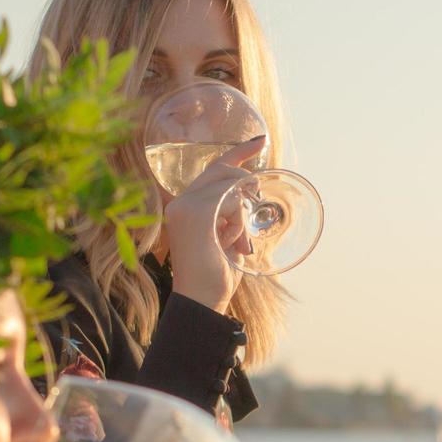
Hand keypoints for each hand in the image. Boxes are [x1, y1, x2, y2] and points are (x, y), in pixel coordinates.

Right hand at [161, 134, 265, 312]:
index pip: (213, 169)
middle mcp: (180, 202)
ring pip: (230, 186)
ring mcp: (185, 205)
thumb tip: (252, 200)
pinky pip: (231, 201)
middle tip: (255, 203)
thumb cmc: (217, 276)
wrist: (202, 300)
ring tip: (236, 243)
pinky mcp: (196, 213)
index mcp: (185, 206)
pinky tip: (231, 242)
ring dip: (242, 215)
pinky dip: (238, 222)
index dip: (239, 152)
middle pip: (222, 171)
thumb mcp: (229, 238)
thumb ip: (233, 216)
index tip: (261, 141)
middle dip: (246, 184)